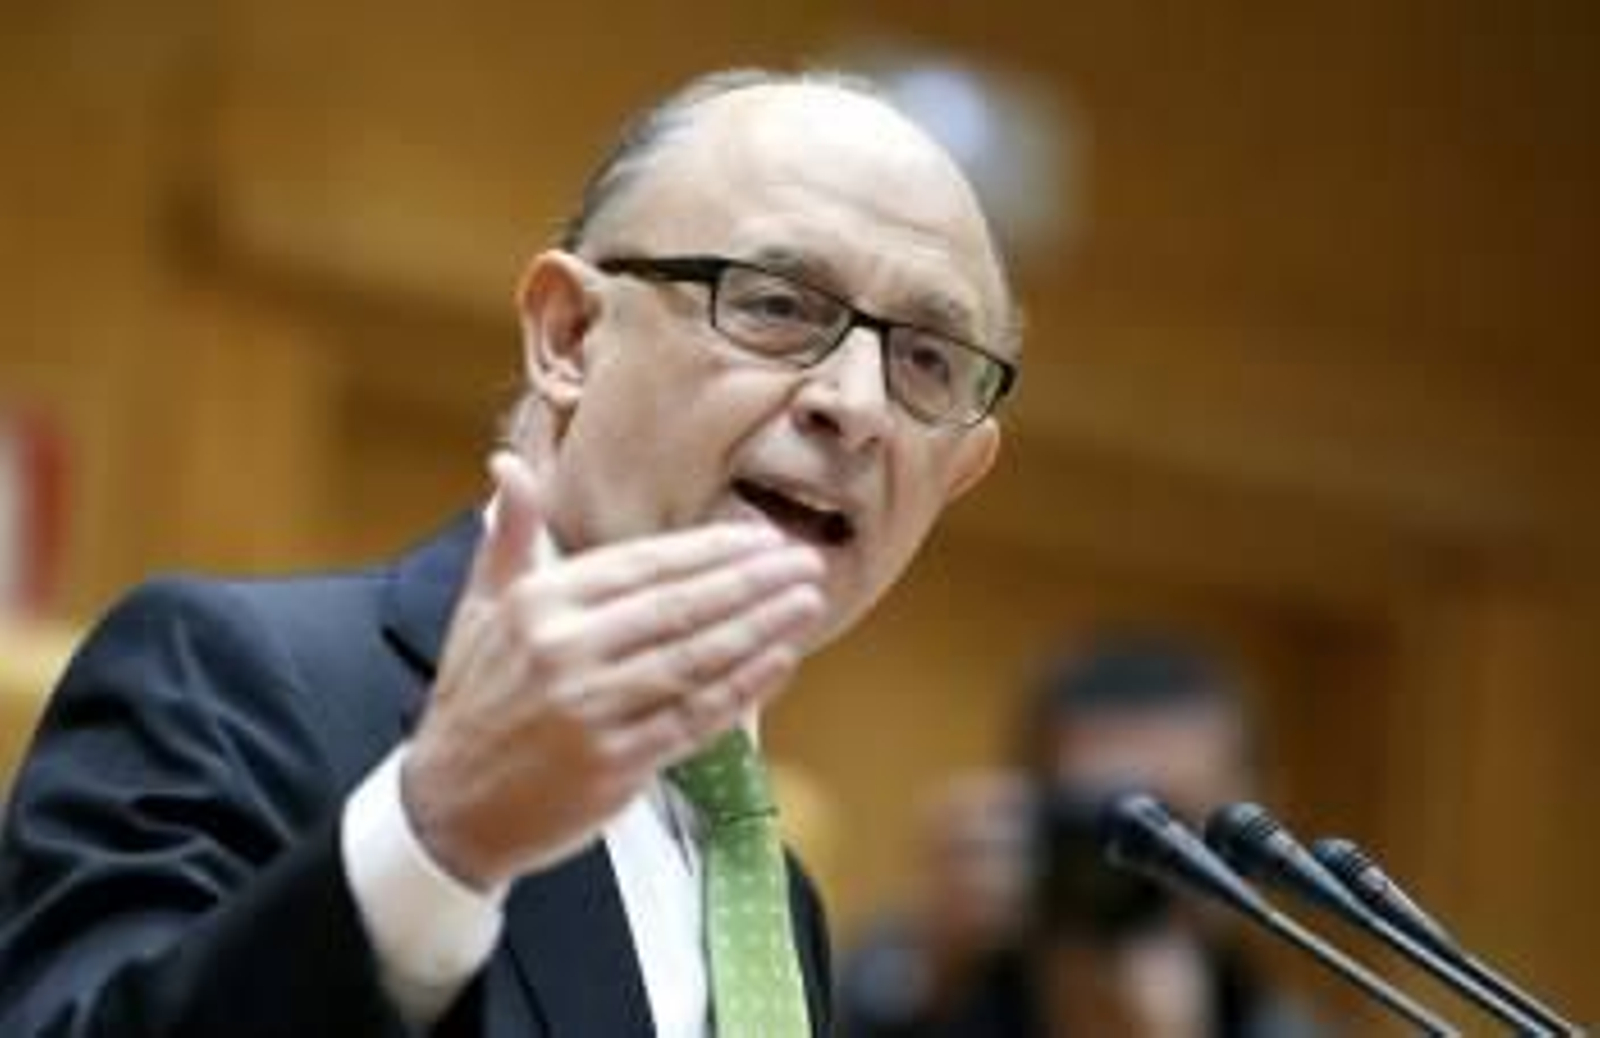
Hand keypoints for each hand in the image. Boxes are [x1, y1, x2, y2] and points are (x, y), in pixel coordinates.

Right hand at [402, 450, 825, 889]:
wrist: (449, 807)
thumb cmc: (474, 699)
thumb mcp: (479, 607)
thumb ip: (508, 534)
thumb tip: (508, 463)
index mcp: (540, 604)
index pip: (643, 565)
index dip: (710, 550)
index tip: (761, 538)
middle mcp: (567, 652)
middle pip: (680, 607)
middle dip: (752, 582)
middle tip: (806, 561)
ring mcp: (593, 711)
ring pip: (695, 660)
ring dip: (760, 628)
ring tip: (807, 602)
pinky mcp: (616, 764)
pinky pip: (693, 719)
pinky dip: (741, 690)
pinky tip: (779, 662)